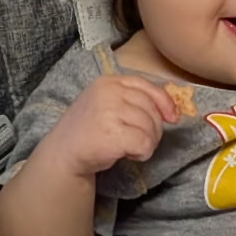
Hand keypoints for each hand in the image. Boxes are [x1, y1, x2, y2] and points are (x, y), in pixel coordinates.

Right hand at [46, 74, 177, 177]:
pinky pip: (145, 143)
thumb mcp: (107, 103)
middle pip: (152, 109)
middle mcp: (109, 92)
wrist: (64, 153)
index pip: (148, 87)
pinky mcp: (113, 134)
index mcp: (109, 81)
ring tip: (129, 147)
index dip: (165, 103)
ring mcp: (109, 112)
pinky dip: (142, 153)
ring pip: (151, 128)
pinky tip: (128, 154)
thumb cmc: (89, 130)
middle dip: (153, 128)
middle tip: (137, 140)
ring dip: (147, 142)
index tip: (172, 117)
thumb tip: (172, 111)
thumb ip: (133, 100)